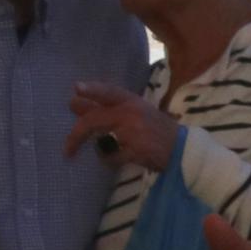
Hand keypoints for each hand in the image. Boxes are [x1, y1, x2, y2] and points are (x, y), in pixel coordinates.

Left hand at [66, 82, 180, 173]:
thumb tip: (73, 104)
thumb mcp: (135, 111)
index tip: (76, 89)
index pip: (108, 91)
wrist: (182, 149)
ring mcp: (133, 132)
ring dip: (98, 150)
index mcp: (131, 101)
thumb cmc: (156, 129)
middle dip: (76, 134)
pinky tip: (115, 160)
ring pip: (100, 140)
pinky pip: (111, 157)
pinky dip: (109, 161)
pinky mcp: (136, 150)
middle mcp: (131, 113)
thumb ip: (106, 109)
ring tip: (102, 154)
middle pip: (94, 119)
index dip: (92, 90)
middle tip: (68, 148)